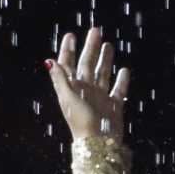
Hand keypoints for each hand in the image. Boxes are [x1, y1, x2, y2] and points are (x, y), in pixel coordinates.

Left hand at [46, 26, 129, 141]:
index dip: (68, 50)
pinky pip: (118, 90)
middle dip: (91, 48)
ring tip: (109, 45)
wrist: (98, 142)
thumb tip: (49, 60)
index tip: (71, 35)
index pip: (69, 64)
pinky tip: (124, 70)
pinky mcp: (113, 105)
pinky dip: (122, 80)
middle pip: (87, 64)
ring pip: (102, 73)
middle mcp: (86, 90)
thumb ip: (60, 79)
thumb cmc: (80, 121)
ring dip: (105, 60)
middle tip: (96, 31)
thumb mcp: (68, 98)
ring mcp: (100, 97)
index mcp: (72, 87)